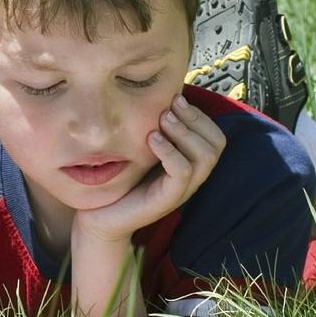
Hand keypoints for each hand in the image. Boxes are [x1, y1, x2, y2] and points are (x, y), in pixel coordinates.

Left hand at [74, 94, 225, 242]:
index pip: (215, 137)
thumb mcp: (141, 150)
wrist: (99, 218)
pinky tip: (151, 138)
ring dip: (184, 132)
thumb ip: (155, 130)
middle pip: (216, 145)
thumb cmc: (120, 181)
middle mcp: (191, 178)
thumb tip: (159, 98)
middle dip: (195, 119)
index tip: (176, 98)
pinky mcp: (167, 200)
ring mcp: (181, 190)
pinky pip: (182, 172)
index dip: (200, 115)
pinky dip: (170, 151)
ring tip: (161, 120)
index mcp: (189, 164)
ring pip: (204, 157)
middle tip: (170, 105)